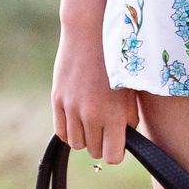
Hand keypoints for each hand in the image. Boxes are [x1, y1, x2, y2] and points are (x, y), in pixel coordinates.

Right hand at [52, 32, 138, 163]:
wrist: (91, 31)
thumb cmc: (118, 58)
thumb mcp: (131, 88)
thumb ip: (129, 117)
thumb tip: (125, 137)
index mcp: (113, 114)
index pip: (112, 156)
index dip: (117, 151)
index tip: (118, 141)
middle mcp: (90, 115)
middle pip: (95, 151)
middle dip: (102, 142)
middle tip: (107, 126)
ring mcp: (71, 108)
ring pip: (76, 143)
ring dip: (85, 137)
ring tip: (93, 120)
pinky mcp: (57, 100)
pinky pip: (61, 131)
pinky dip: (69, 130)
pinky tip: (78, 118)